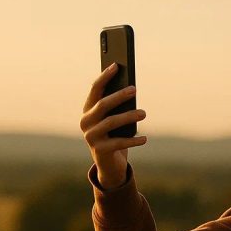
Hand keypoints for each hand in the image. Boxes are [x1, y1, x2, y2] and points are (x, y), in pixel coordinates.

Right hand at [79, 62, 147, 187]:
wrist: (109, 164)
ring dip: (128, 116)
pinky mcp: (100, 150)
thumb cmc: (114, 136)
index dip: (104, 77)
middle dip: (118, 95)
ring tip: (143, 113)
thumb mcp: (114, 120)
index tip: (116, 66)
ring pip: (110, 122)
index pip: (95, 90)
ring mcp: (91, 137)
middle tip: (134, 89)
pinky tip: (145, 138)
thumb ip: (118, 107)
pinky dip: (133, 140)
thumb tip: (131, 89)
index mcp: (88, 110)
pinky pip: (119, 143)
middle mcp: (86, 122)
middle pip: (102, 104)